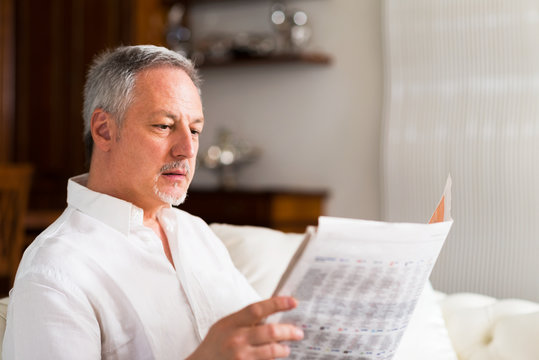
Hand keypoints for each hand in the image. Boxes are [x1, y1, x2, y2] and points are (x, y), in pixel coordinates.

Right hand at [187, 296, 303, 359]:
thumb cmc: (215, 343)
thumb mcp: (225, 325)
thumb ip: (245, 320)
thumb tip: (273, 313)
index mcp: (232, 323)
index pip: (257, 309)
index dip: (277, 303)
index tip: (293, 301)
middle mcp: (236, 339)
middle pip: (271, 331)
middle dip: (289, 331)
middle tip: (299, 332)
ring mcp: (240, 357)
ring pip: (272, 351)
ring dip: (283, 349)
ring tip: (286, 348)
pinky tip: (275, 358)